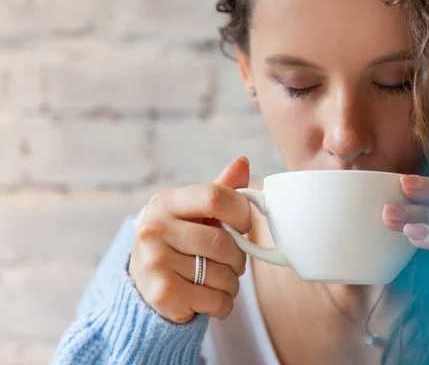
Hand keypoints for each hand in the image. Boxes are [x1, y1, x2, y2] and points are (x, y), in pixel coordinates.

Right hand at [129, 157, 251, 323]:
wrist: (147, 286)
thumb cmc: (181, 243)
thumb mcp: (196, 213)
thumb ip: (221, 190)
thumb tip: (243, 162)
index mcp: (165, 202)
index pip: (214, 197)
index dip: (240, 212)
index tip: (244, 226)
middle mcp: (154, 228)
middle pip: (221, 242)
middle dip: (238, 257)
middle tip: (234, 263)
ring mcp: (154, 261)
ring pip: (221, 275)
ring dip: (232, 283)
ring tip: (220, 281)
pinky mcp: (161, 294)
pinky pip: (215, 300)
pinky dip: (223, 304)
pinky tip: (210, 298)